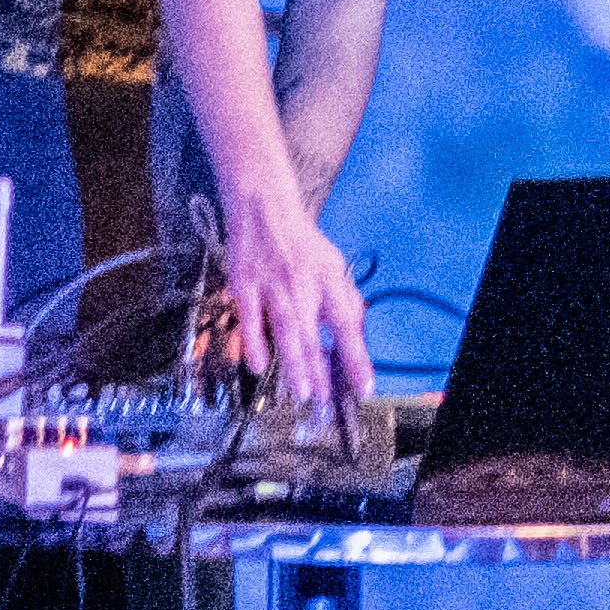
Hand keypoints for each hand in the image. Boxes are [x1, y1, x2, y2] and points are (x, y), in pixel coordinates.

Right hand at [205, 175, 369, 408]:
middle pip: (314, 332)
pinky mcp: (245, 284)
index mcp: (329, 279)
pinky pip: (249, 318)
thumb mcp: (333, 266)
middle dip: (321, 369)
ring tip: (302, 392)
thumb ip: (344, 299)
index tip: (365, 386)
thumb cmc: (301, 243)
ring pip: (285, 329)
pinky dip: (254, 342)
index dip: (357, 357)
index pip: (348, 323)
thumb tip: (359, 335)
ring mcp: (272, 284)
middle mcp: (303, 284)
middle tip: (326, 402)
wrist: (264, 208)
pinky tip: (258, 365)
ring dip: (294, 362)